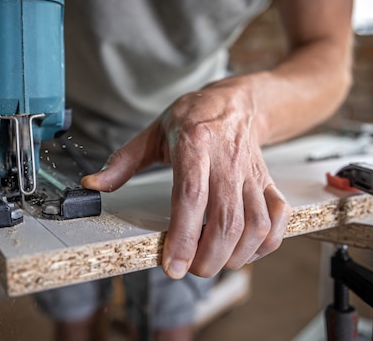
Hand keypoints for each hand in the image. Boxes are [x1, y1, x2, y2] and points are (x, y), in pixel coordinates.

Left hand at [81, 75, 291, 278]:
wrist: (237, 102)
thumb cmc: (194, 116)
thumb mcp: (153, 132)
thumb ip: (123, 162)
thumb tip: (93, 185)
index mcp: (194, 144)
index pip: (191, 196)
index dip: (183, 235)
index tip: (173, 265)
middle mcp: (227, 160)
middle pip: (226, 219)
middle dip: (210, 258)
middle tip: (192, 270)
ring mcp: (251, 173)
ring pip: (255, 223)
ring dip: (238, 255)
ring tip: (216, 262)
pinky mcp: (268, 181)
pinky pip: (279, 216)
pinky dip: (267, 242)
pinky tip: (247, 249)